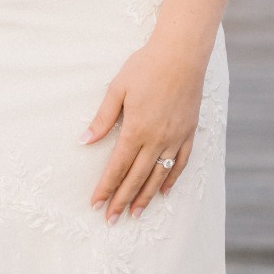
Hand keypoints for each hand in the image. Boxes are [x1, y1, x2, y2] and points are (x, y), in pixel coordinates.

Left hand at [83, 38, 206, 222]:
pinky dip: (171, 180)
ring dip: (145, 197)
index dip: (106, 188)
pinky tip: (163, 191)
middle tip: (111, 219)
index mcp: (136, 130)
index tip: (96, 204)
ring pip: (158, 176)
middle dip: (122, 200)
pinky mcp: (189, 133)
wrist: (182, 54)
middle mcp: (156, 140)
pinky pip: (181, 163)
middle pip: (136, 178)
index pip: (117, 168)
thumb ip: (103, 118)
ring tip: (135, 214)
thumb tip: (84, 141)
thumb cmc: (146, 67)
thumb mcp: (118, 89)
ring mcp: (175, 138)